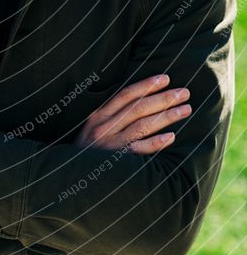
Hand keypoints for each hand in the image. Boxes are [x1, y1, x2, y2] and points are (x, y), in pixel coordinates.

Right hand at [75, 74, 190, 153]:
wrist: (68, 176)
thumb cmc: (85, 149)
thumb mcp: (91, 127)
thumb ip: (109, 114)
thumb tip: (136, 99)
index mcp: (98, 115)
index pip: (125, 95)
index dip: (146, 85)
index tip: (165, 78)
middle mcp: (104, 127)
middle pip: (138, 108)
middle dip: (163, 98)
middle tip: (184, 92)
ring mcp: (111, 145)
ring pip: (142, 127)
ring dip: (166, 117)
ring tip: (185, 110)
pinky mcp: (116, 162)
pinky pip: (139, 151)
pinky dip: (155, 143)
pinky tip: (172, 137)